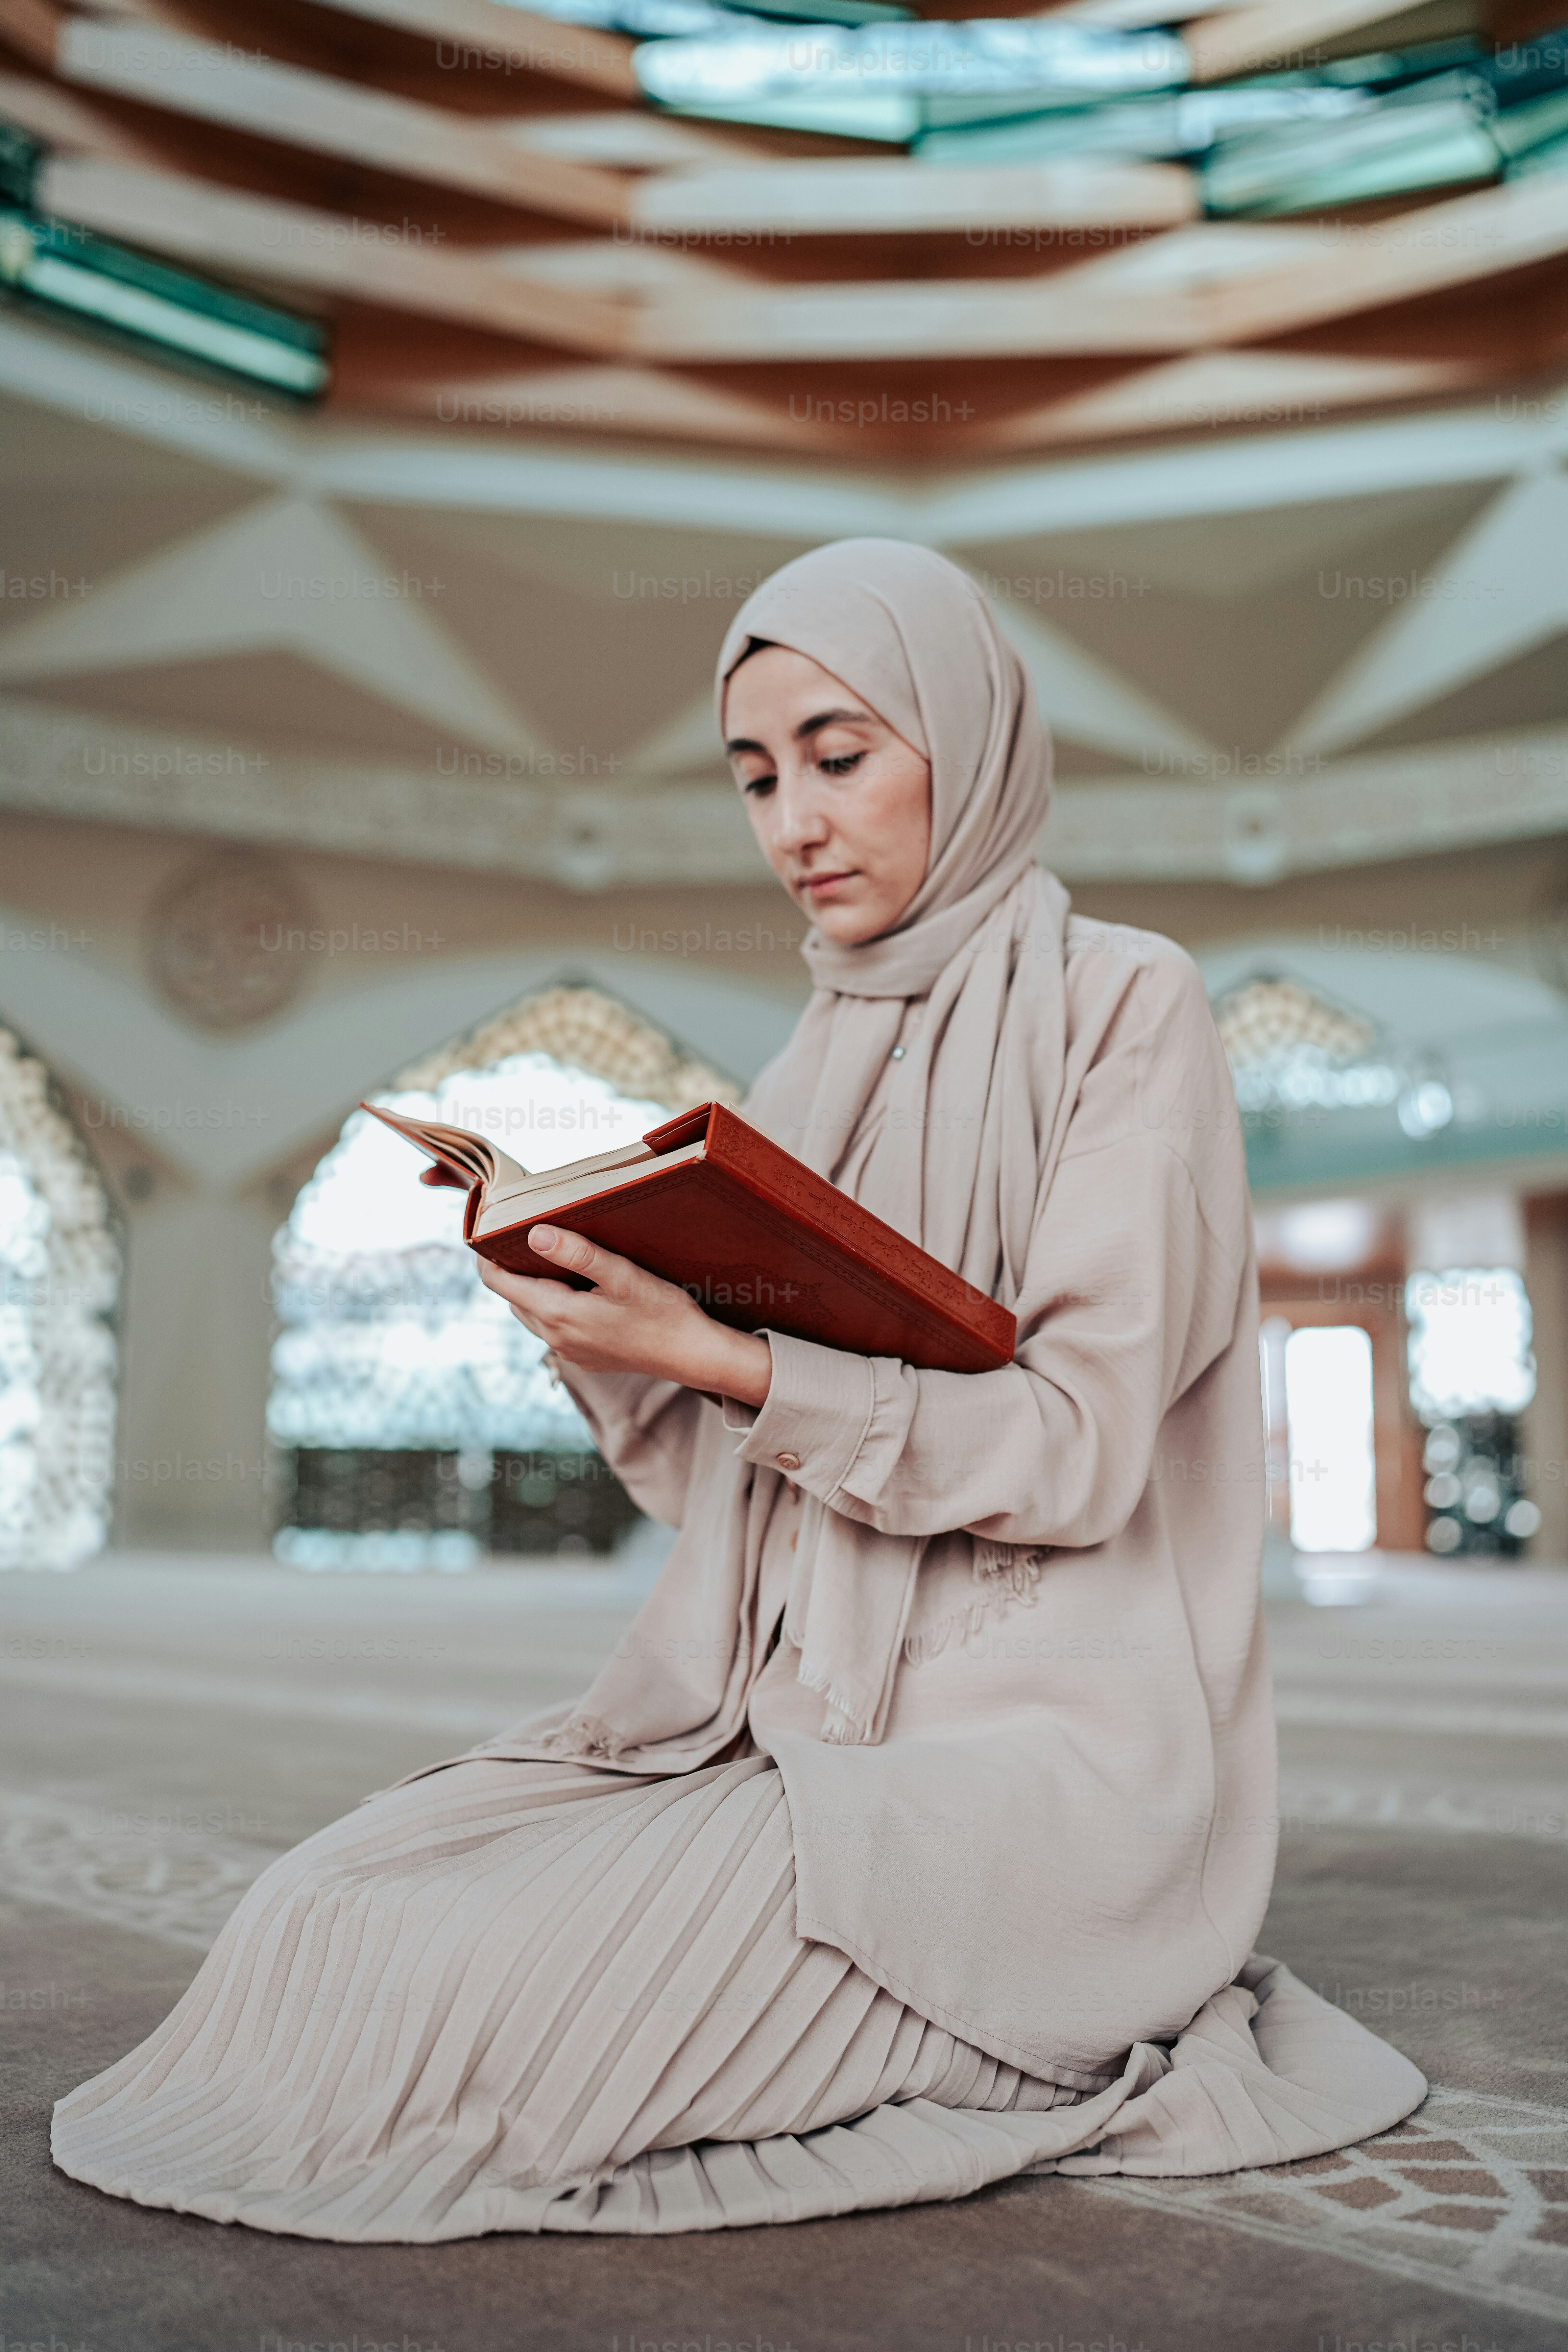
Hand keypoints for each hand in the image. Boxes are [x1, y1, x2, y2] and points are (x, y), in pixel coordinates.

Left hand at [480, 1227, 772, 1406]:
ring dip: (532, 1287)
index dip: (487, 1256)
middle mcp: (556, 1338)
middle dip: (511, 1267)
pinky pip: (553, 1327)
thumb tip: (534, 1234)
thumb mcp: (621, 1274)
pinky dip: (552, 1305)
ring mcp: (570, 1352)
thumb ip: (577, 1253)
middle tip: (522, 1234)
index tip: (491, 1230)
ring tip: (550, 1257)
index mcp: (558, 1315)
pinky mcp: (585, 1357)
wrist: (692, 1355)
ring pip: (531, 1313)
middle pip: (513, 1297)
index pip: (499, 1283)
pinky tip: (579, 1288)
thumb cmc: (662, 1312)